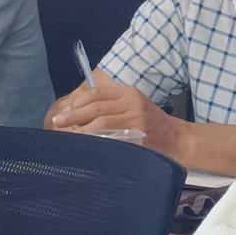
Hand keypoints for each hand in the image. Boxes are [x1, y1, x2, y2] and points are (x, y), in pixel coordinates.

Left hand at [50, 81, 188, 156]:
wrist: (177, 138)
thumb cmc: (152, 125)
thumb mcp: (135, 108)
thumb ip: (113, 108)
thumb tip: (80, 115)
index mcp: (129, 93)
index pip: (97, 92)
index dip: (78, 101)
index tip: (65, 110)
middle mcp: (132, 102)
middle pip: (96, 106)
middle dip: (73, 114)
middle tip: (58, 122)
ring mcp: (136, 117)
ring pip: (101, 120)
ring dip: (81, 128)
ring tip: (68, 134)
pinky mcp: (139, 132)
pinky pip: (112, 134)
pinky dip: (96, 138)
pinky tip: (86, 142)